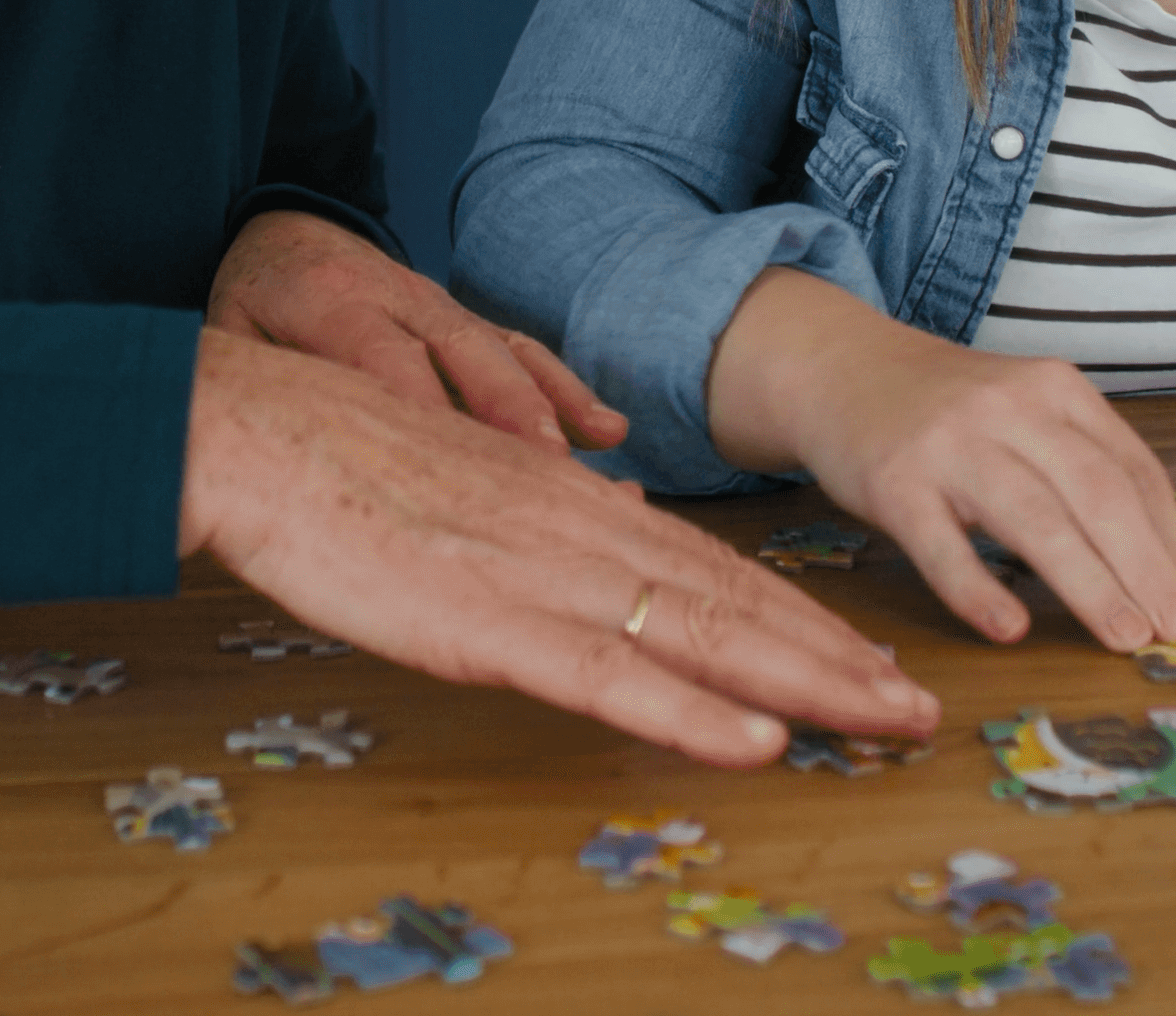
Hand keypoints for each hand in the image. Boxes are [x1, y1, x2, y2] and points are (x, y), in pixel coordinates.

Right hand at [180, 329, 937, 765]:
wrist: (256, 432)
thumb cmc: (347, 462)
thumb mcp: (479, 481)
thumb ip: (557, 515)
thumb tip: (624, 534)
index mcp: (576, 502)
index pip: (715, 571)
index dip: (801, 621)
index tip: (872, 659)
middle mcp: (582, 533)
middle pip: (736, 604)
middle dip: (836, 659)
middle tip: (919, 706)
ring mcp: (543, 578)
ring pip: (703, 637)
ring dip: (805, 685)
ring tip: (885, 720)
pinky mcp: (490, 624)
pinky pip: (611, 677)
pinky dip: (693, 713)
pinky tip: (759, 742)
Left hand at [210, 209, 627, 453]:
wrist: (281, 234)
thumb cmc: (252, 301)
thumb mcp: (223, 337)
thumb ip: (242, 380)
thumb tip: (230, 435)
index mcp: (327, 301)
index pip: (378, 357)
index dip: (417, 405)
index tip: (443, 463)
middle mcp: (396, 296)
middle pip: (460, 351)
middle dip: (505, 408)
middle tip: (541, 467)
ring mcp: (438, 307)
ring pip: (502, 350)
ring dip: (548, 402)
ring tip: (597, 448)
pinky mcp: (464, 323)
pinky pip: (520, 351)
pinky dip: (564, 390)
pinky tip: (605, 431)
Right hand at [705, 269, 1175, 652]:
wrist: (840, 370)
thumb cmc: (950, 412)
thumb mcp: (1027, 412)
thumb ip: (1085, 468)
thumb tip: (1161, 567)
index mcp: (1058, 390)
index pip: (1133, 471)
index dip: (1170, 542)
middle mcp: (1011, 409)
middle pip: (1095, 493)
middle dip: (1145, 567)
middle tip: (1174, 629)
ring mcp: (950, 444)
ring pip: (1033, 519)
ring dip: (1089, 583)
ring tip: (1125, 635)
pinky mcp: (894, 483)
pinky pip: (942, 544)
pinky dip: (978, 589)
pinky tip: (1011, 627)